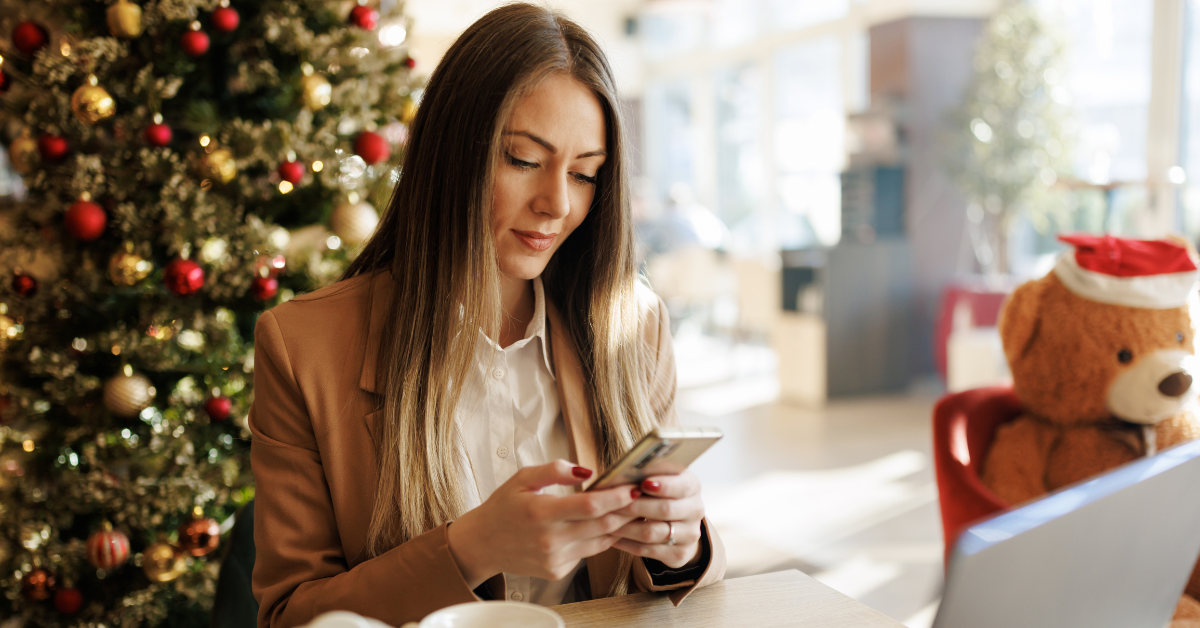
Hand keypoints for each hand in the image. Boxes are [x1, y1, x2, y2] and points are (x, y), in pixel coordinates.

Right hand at [446, 459, 641, 587]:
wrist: (483, 545)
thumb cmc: (503, 507)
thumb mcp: (522, 479)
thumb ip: (554, 470)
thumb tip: (587, 470)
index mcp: (541, 512)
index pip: (589, 506)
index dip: (616, 497)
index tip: (633, 487)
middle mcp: (550, 539)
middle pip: (602, 525)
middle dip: (627, 511)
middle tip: (644, 497)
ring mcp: (555, 558)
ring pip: (600, 541)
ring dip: (620, 526)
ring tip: (634, 509)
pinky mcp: (558, 570)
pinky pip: (589, 552)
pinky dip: (602, 538)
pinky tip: (610, 525)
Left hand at [610, 469, 704, 568]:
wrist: (678, 523)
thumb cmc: (660, 493)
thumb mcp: (660, 478)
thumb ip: (647, 473)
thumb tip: (624, 471)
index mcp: (692, 485)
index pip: (681, 485)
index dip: (663, 485)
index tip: (644, 483)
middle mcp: (695, 510)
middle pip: (665, 510)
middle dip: (636, 507)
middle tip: (612, 504)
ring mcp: (689, 534)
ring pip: (653, 533)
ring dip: (627, 527)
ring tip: (606, 521)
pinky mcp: (679, 553)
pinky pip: (648, 550)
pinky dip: (627, 544)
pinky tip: (612, 537)